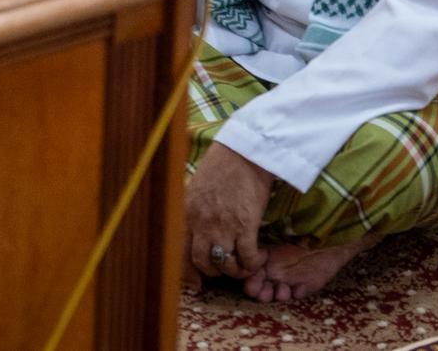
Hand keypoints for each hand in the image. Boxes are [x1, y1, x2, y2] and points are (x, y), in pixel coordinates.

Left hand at [185, 143, 272, 286]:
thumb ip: (193, 212)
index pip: (180, 252)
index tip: (196, 285)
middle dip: (213, 273)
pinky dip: (252, 264)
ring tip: (243, 266)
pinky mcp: (245, 225)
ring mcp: (222, 225)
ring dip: (235, 271)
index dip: (187, 274)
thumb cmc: (222, 168)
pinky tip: (258, 259)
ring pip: (224, 264)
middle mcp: (201, 222)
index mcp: (187, 213)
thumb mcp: (197, 189)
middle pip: (201, 262)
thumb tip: (195, 233)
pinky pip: (247, 258)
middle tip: (225, 270)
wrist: (244, 153)